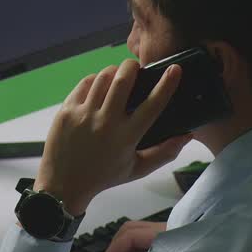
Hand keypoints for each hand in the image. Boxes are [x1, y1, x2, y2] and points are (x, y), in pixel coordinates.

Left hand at [33, 59, 191, 215]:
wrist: (63, 184)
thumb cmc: (104, 176)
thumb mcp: (138, 169)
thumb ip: (165, 153)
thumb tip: (187, 135)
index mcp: (126, 137)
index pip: (152, 105)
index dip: (166, 84)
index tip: (174, 69)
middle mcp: (105, 123)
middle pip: (123, 81)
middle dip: (132, 66)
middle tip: (136, 67)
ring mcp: (83, 115)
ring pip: (102, 78)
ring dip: (114, 72)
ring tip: (118, 76)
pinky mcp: (67, 111)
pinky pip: (84, 84)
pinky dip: (95, 79)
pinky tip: (99, 85)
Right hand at [100, 220, 166, 251]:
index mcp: (160, 233)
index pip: (129, 236)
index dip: (114, 250)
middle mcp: (161, 228)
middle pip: (130, 228)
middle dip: (115, 244)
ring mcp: (165, 230)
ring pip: (136, 231)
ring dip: (124, 244)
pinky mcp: (167, 237)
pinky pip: (144, 236)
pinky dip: (133, 246)